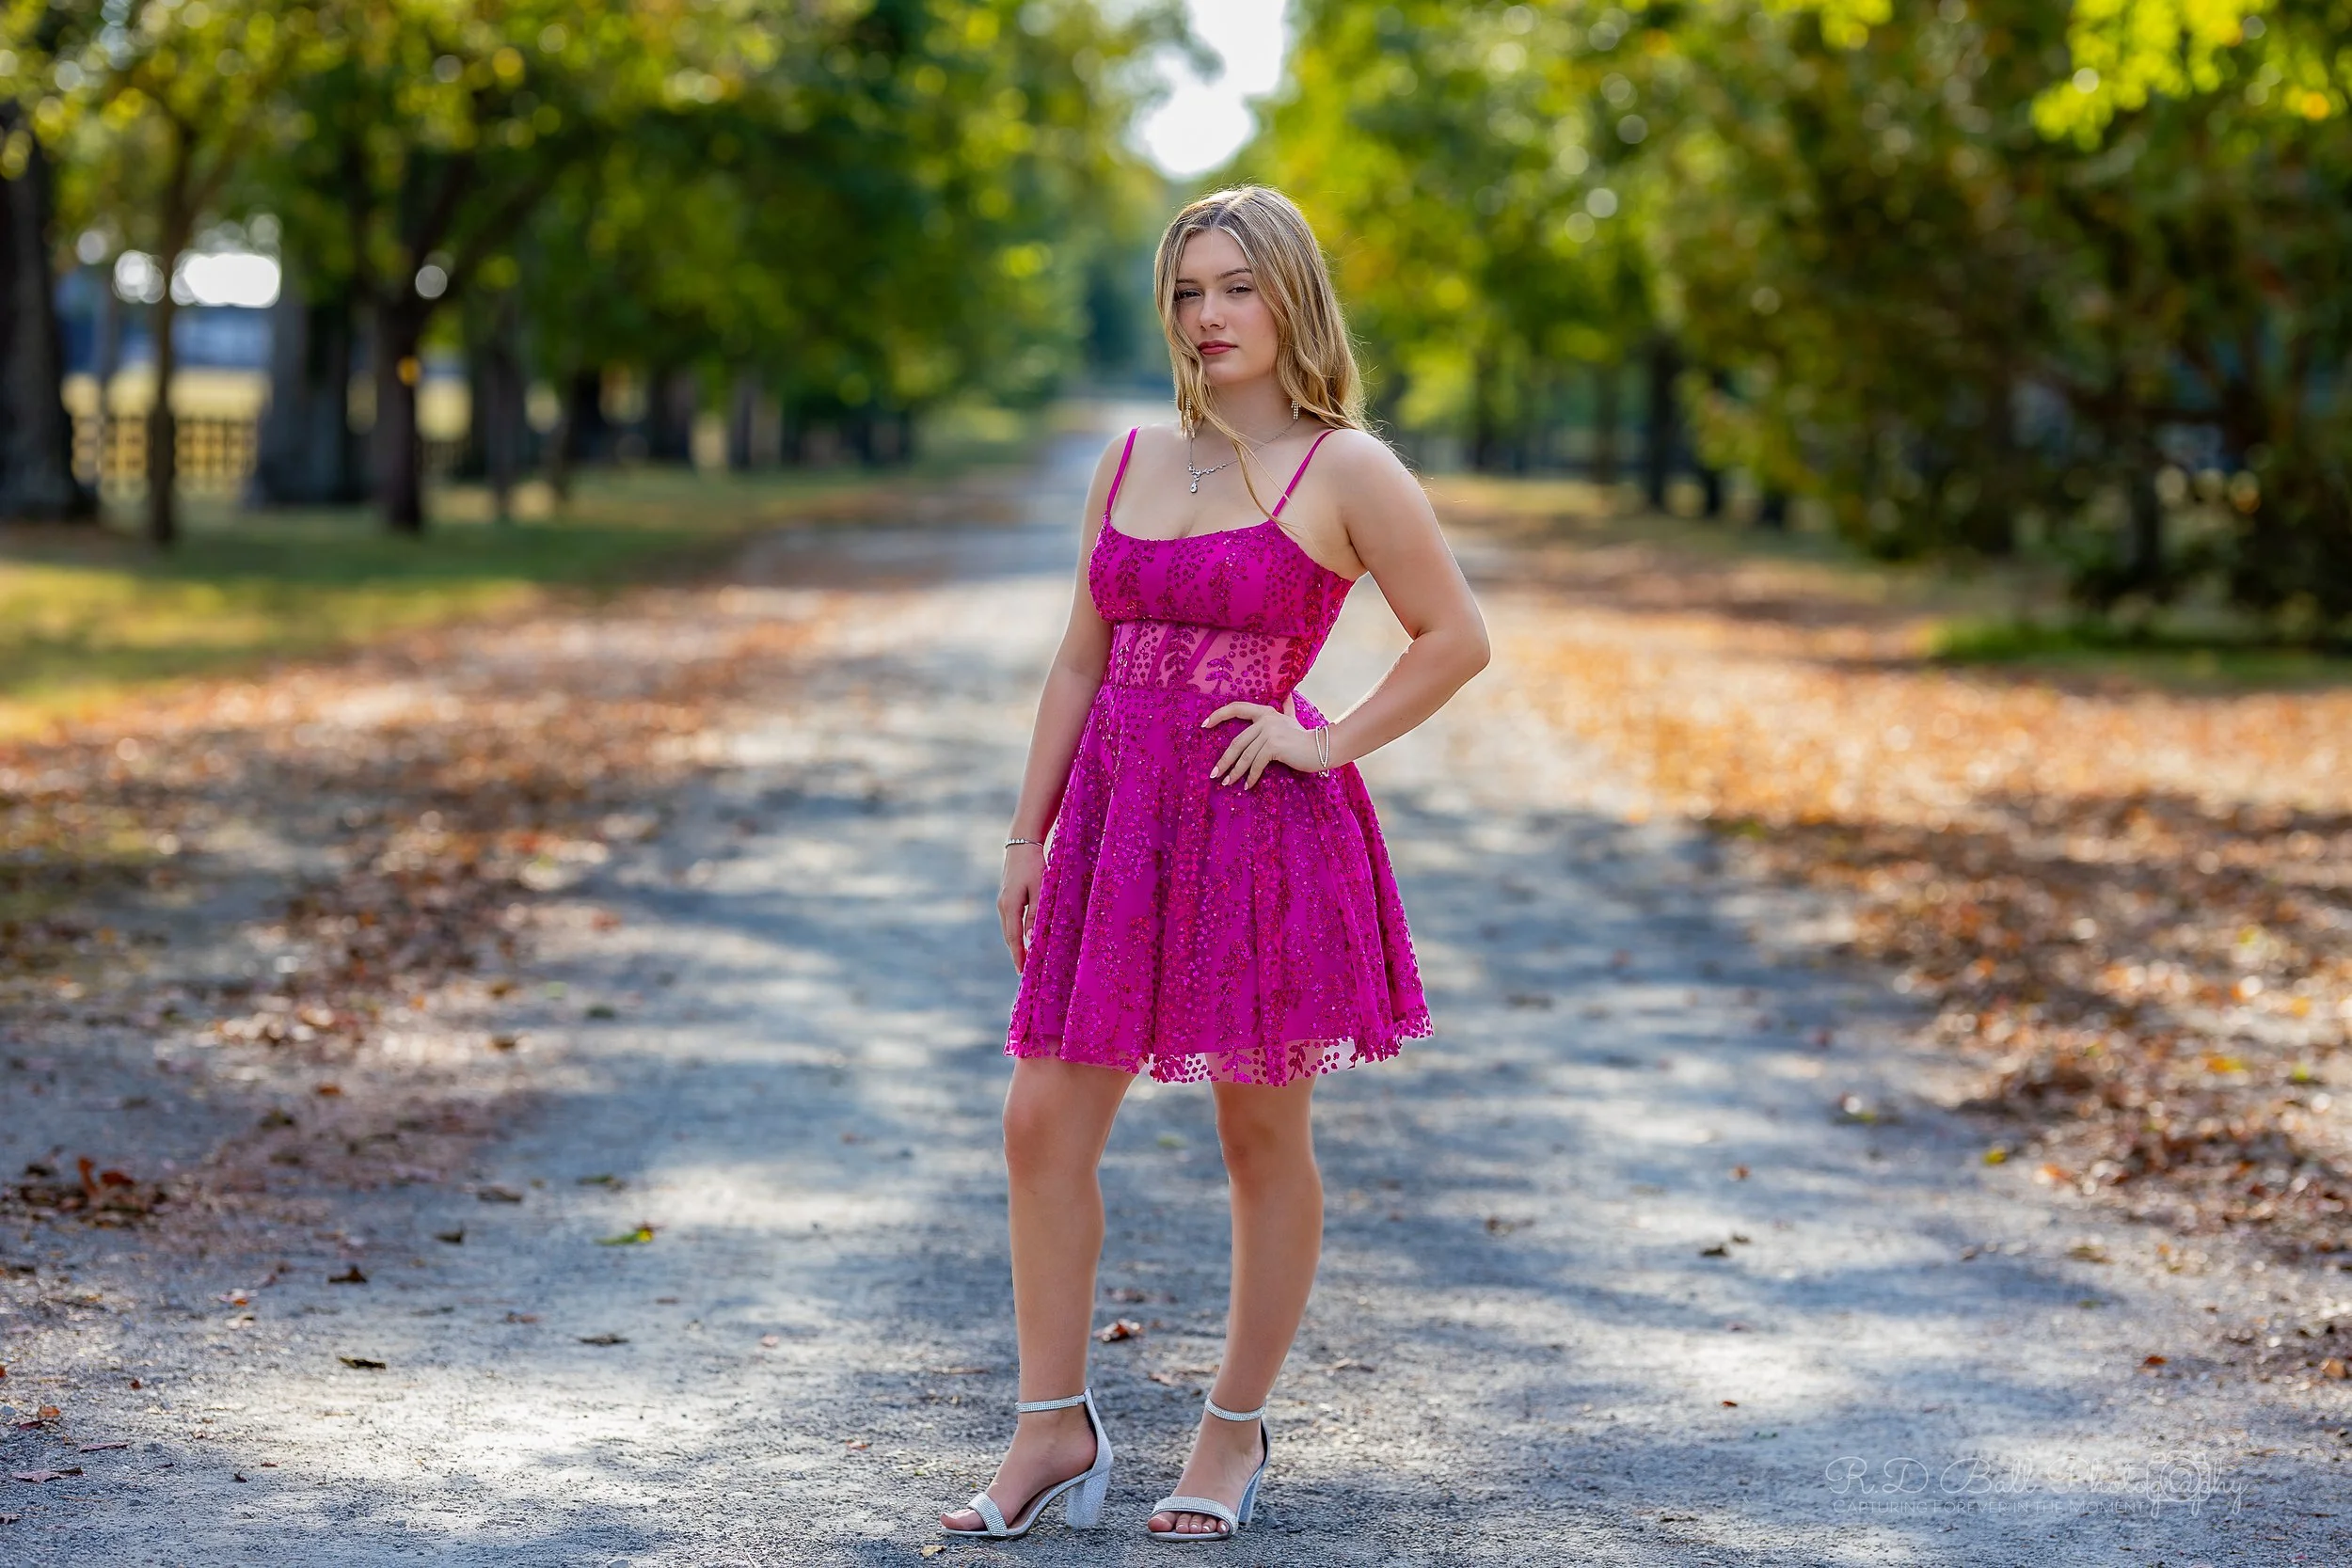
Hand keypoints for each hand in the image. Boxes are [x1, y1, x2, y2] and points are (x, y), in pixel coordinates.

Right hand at [998, 842, 1043, 970]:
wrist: (1021, 843)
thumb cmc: (1034, 864)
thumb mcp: (1040, 889)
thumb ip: (1037, 913)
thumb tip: (1032, 937)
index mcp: (1010, 905)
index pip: (1015, 937)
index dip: (1019, 955)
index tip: (1021, 971)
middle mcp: (1002, 906)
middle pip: (1009, 936)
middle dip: (1016, 953)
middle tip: (1024, 971)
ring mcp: (1002, 902)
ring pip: (1009, 929)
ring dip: (1016, 944)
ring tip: (1025, 959)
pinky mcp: (1005, 898)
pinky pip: (1010, 921)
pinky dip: (1015, 933)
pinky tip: (1023, 939)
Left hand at [1201, 701, 1321, 788]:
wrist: (1322, 748)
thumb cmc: (1305, 737)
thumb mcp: (1293, 720)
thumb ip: (1287, 709)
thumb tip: (1288, 695)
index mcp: (1265, 712)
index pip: (1237, 708)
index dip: (1219, 715)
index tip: (1204, 725)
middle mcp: (1266, 719)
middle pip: (1237, 742)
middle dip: (1224, 760)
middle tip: (1215, 774)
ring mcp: (1270, 732)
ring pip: (1245, 755)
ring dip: (1235, 772)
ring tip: (1227, 783)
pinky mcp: (1274, 746)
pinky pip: (1257, 764)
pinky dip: (1251, 777)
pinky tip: (1247, 786)